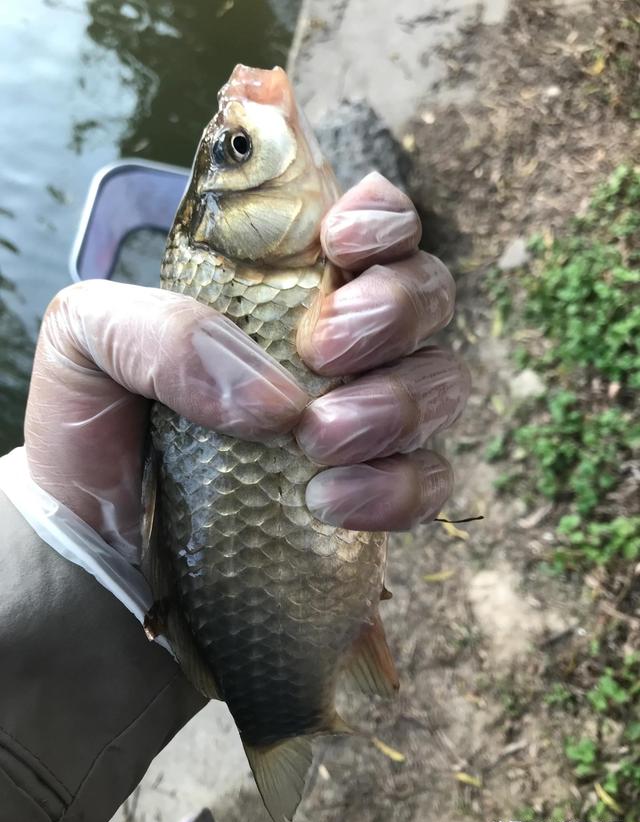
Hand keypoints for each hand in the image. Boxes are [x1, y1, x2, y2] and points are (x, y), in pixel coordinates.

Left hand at [24, 173, 468, 562]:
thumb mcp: (90, 339)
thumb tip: (274, 400)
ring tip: (317, 442)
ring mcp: (367, 414)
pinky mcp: (375, 490)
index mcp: (283, 284)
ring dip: (394, 405)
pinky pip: (429, 480)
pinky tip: (330, 504)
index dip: (382, 217)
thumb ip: (160, 329)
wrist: (98, 532)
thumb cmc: (96, 418)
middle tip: (325, 353)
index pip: (373, 221)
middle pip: (428, 292)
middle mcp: (341, 341)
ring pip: (443, 382)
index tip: (340, 245)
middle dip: (392, 312)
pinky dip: (397, 489)